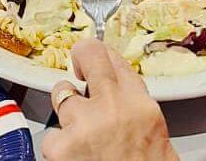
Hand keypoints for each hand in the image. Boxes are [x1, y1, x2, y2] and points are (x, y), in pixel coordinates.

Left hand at [40, 40, 177, 160]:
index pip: (118, 61)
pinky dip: (57, 148)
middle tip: (78, 64)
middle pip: (90, 55)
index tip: (96, 54)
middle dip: (81, 55)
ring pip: (62, 93)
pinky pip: (50, 136)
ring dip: (66, 110)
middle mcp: (114, 107)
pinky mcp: (62, 146)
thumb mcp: (154, 137)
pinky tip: (72, 159)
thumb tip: (116, 92)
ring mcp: (85, 124)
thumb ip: (134, 110)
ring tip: (79, 131)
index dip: (103, 55)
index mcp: (142, 106)